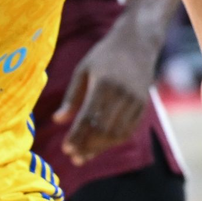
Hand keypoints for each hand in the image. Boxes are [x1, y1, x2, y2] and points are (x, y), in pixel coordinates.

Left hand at [53, 27, 155, 165]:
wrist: (137, 43)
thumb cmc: (104, 55)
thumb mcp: (82, 70)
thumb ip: (71, 97)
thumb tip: (57, 121)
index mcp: (104, 84)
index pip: (89, 117)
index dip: (77, 136)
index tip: (66, 148)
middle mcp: (122, 95)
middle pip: (103, 129)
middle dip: (87, 146)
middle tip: (73, 157)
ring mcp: (135, 101)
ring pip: (117, 133)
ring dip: (100, 147)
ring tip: (84, 155)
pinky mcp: (143, 106)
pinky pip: (128, 130)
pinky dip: (113, 141)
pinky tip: (100, 145)